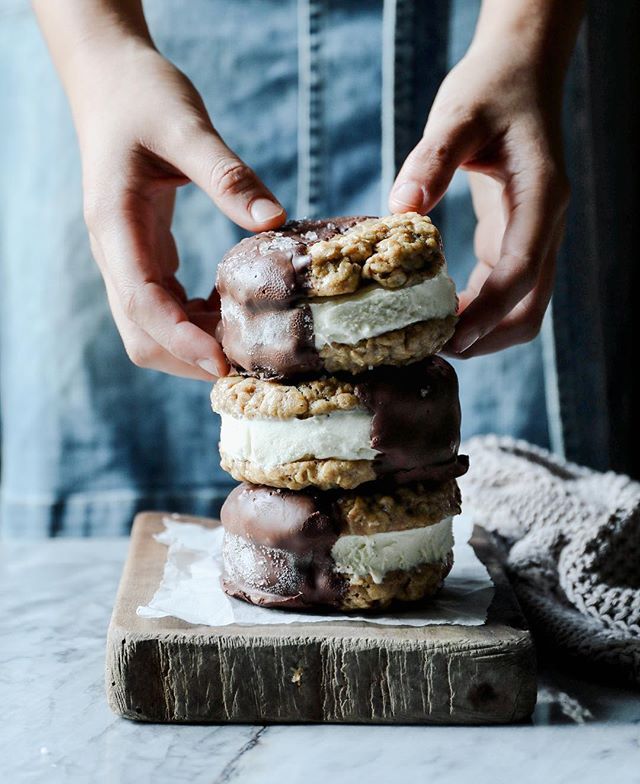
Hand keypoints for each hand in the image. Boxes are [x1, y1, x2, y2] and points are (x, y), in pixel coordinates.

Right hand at [74, 44, 285, 378]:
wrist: (108, 78)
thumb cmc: (142, 94)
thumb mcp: (186, 126)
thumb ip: (228, 175)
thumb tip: (274, 220)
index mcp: (114, 224)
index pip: (142, 302)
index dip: (182, 340)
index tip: (226, 362)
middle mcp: (114, 251)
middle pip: (142, 333)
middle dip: (191, 356)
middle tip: (250, 359)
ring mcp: (125, 257)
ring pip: (150, 327)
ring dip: (194, 344)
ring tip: (248, 341)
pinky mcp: (143, 253)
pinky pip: (164, 306)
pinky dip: (195, 321)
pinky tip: (231, 309)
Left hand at [389, 41, 569, 356]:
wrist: (520, 76)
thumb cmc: (491, 88)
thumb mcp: (459, 113)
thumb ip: (433, 157)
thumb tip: (402, 206)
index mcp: (542, 196)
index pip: (522, 270)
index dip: (488, 312)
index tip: (449, 338)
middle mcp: (547, 224)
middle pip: (530, 307)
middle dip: (486, 337)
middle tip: (430, 347)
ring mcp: (536, 236)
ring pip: (522, 307)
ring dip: (483, 332)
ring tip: (430, 339)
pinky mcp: (516, 238)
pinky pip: (504, 291)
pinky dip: (476, 312)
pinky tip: (436, 312)